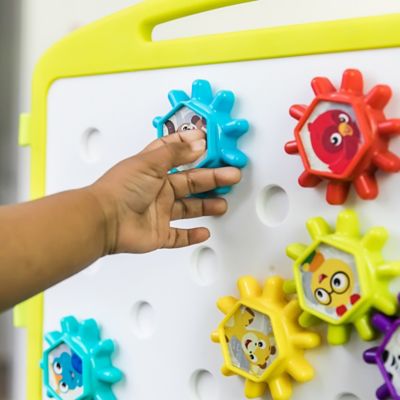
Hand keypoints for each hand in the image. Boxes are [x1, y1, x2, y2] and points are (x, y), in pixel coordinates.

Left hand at [89, 130, 240, 253]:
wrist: (104, 221)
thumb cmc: (119, 190)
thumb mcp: (149, 162)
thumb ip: (175, 153)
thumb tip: (197, 144)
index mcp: (153, 170)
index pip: (177, 155)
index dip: (193, 149)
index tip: (210, 145)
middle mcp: (157, 190)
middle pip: (191, 182)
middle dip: (213, 178)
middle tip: (231, 176)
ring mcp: (158, 213)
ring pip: (188, 208)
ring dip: (206, 205)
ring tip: (223, 203)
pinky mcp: (158, 234)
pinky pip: (178, 235)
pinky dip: (191, 235)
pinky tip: (203, 232)